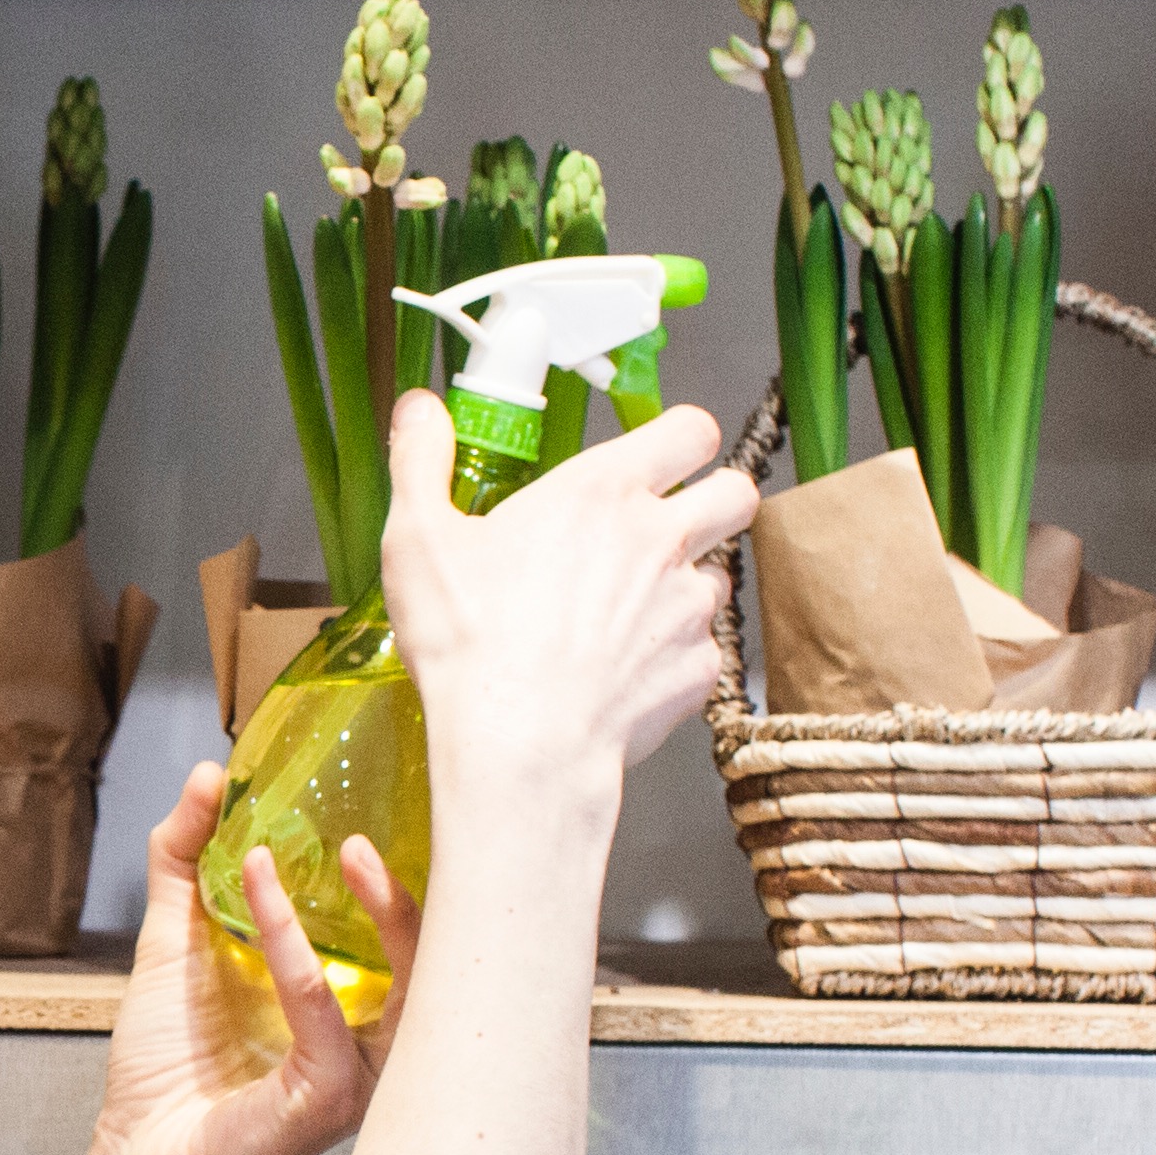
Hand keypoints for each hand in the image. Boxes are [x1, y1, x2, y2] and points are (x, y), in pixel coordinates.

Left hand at [53, 760, 414, 1154]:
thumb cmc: (167, 1069)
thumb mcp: (178, 943)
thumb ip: (189, 862)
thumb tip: (210, 777)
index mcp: (357, 1008)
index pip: (417, 933)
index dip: (408, 869)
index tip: (373, 804)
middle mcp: (375, 1042)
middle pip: (440, 957)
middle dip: (424, 886)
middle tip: (380, 824)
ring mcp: (360, 1074)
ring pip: (409, 984)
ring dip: (385, 911)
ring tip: (350, 851)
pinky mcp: (326, 1099)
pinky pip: (324, 1010)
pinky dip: (294, 946)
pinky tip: (265, 893)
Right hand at [375, 394, 758, 816]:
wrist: (518, 744)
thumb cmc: (472, 642)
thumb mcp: (419, 538)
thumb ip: (422, 461)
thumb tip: (419, 410)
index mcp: (602, 492)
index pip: (691, 429)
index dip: (680, 438)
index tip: (657, 455)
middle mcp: (661, 539)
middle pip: (737, 492)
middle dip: (714, 499)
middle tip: (668, 523)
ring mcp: (688, 606)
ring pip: (719, 575)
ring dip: (687, 584)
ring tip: (629, 610)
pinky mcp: (698, 669)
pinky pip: (703, 651)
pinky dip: (672, 657)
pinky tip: (623, 672)